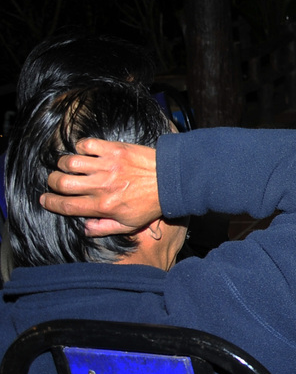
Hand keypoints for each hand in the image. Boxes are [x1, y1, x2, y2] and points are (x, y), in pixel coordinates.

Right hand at [40, 138, 160, 235]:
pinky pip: (87, 145)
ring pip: (70, 162)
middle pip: (62, 183)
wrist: (172, 180)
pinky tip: (85, 153)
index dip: (50, 203)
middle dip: (52, 183)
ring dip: (64, 165)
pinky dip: (81, 147)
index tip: (44, 199)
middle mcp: (102, 186)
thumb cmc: (152, 203)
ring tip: (69, 167)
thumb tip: (84, 228)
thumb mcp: (130, 224)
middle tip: (55, 182)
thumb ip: (105, 228)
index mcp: (103, 206)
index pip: (66, 205)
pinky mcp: (115, 150)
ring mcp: (108, 166)